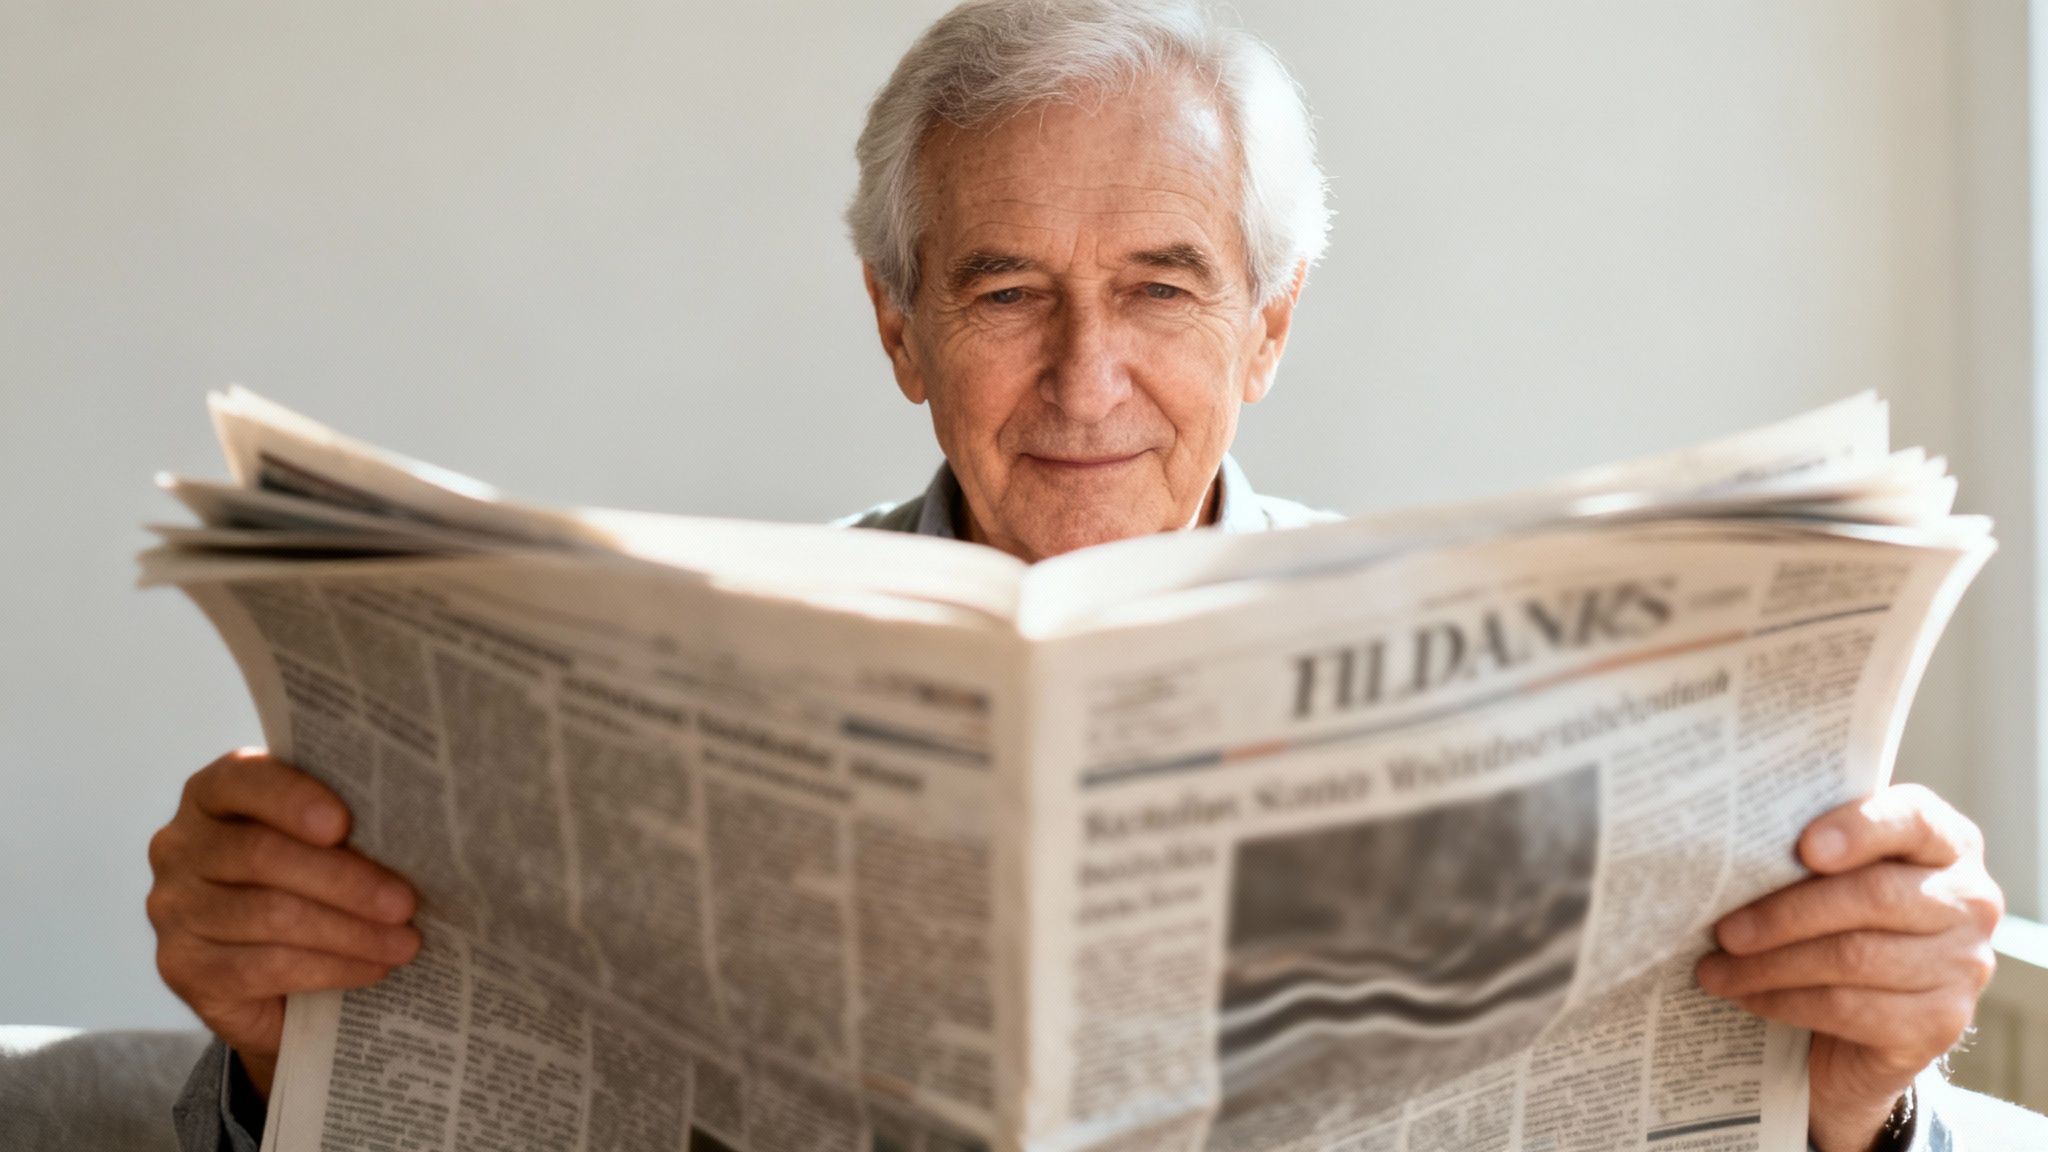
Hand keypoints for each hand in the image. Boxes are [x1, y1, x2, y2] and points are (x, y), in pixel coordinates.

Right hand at [147, 749, 419, 1096]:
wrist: (273, 974)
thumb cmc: (311, 883)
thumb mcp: (322, 843)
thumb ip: (343, 824)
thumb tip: (413, 828)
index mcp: (214, 795)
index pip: (240, 780)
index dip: (291, 799)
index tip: (343, 824)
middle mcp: (180, 846)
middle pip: (261, 856)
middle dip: (345, 880)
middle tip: (406, 903)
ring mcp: (173, 910)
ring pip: (269, 915)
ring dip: (349, 931)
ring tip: (406, 942)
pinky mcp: (182, 969)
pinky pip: (262, 967)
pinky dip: (329, 968)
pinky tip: (372, 968)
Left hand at [1695, 784, 2000, 1151]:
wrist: (1864, 1022)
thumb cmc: (1835, 921)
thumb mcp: (1829, 875)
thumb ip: (1805, 850)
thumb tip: (1730, 840)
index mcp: (1944, 841)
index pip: (1912, 819)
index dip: (1859, 829)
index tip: (1804, 848)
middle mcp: (1968, 899)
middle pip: (1873, 897)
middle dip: (1785, 914)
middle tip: (1723, 930)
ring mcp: (1965, 964)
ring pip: (1855, 957)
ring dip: (1771, 965)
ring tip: (1716, 970)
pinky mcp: (1942, 1023)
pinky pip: (1851, 1009)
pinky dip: (1785, 1002)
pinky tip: (1747, 997)